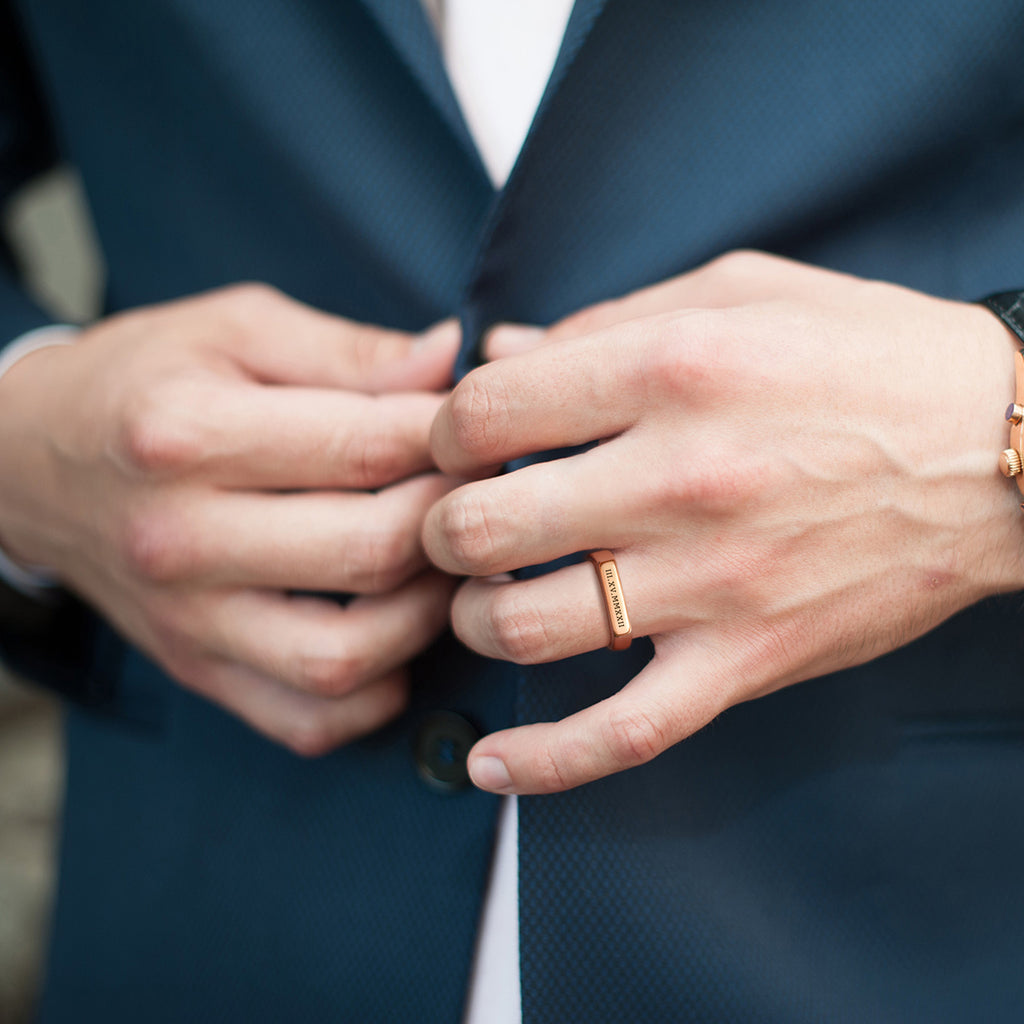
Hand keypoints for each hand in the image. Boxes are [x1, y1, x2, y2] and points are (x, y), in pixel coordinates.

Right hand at [0, 284, 459, 753]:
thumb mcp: (236, 329)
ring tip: (445, 566)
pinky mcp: (199, 668)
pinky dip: (373, 694)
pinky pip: (308, 720)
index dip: (451, 442)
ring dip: (426, 616)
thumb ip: (348, 350)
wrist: (31, 462)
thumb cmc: (146, 380)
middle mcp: (183, 538)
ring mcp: (189, 619)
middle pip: (369, 552)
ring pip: (345, 656)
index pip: (366, 449)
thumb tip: (451, 358)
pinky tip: (395, 639)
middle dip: (451, 522)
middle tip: (476, 496)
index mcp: (191, 434)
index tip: (479, 433)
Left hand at [423, 252, 1023, 793]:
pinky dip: (543, 762)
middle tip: (459, 522)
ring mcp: (713, 583)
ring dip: (475, 619)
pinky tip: (493, 766)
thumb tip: (503, 349)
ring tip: (489, 598)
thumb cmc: (868, 356)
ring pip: (526, 629)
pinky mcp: (748, 660)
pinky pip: (622, 735)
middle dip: (441, 528)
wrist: (1006, 449)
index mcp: (670, 368)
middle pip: (481, 527)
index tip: (463, 442)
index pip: (486, 410)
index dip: (446, 428)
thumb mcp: (738, 292)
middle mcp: (679, 478)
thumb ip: (604, 321)